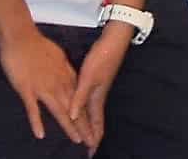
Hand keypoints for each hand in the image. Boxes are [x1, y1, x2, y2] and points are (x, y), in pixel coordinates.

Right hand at [0, 26, 90, 144]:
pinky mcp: (27, 89)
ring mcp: (43, 88)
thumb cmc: (38, 45)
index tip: (94, 129)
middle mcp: (58, 85)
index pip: (80, 101)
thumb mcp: (58, 57)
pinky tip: (40, 134)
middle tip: (92, 142)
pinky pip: (32, 109)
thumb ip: (65, 71)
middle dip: (83, 127)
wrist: (21, 37)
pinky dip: (36, 121)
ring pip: (59, 111)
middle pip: (74, 109)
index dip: (87, 116)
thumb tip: (70, 79)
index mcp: (66, 78)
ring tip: (76, 141)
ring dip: (68, 127)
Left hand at [65, 25, 130, 149]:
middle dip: (93, 136)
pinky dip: (86, 111)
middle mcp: (98, 96)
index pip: (95, 124)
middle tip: (89, 149)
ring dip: (90, 125)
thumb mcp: (88, 78)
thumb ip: (80, 98)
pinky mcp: (95, 81)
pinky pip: (90, 102)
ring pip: (92, 113)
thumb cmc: (102, 58)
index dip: (92, 139)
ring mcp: (97, 88)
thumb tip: (73, 118)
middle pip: (95, 121)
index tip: (90, 152)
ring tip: (86, 135)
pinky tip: (82, 110)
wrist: (114, 40)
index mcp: (96, 98)